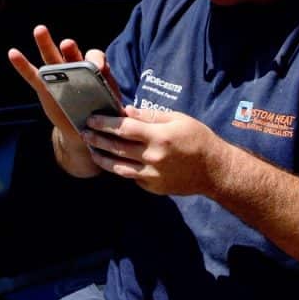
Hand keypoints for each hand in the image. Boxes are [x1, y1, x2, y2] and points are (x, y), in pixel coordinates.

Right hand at [8, 25, 121, 177]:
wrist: (86, 130)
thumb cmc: (103, 115)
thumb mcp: (114, 109)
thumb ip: (114, 105)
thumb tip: (119, 111)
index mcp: (95, 70)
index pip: (95, 57)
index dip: (96, 60)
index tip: (96, 66)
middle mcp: (76, 68)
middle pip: (72, 53)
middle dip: (70, 48)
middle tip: (67, 44)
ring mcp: (59, 77)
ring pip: (51, 58)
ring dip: (45, 43)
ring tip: (40, 30)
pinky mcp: (44, 88)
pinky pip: (32, 75)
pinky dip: (22, 64)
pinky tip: (13, 53)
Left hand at [83, 106, 231, 195]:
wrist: (214, 170)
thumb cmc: (197, 139)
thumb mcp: (178, 119)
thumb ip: (150, 116)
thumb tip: (126, 112)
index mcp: (160, 137)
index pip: (124, 128)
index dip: (105, 123)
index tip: (92, 119)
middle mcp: (153, 157)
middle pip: (117, 148)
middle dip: (98, 139)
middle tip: (84, 132)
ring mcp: (152, 175)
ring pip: (119, 167)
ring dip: (102, 157)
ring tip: (92, 149)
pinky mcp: (153, 187)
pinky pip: (131, 176)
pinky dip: (119, 168)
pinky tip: (111, 161)